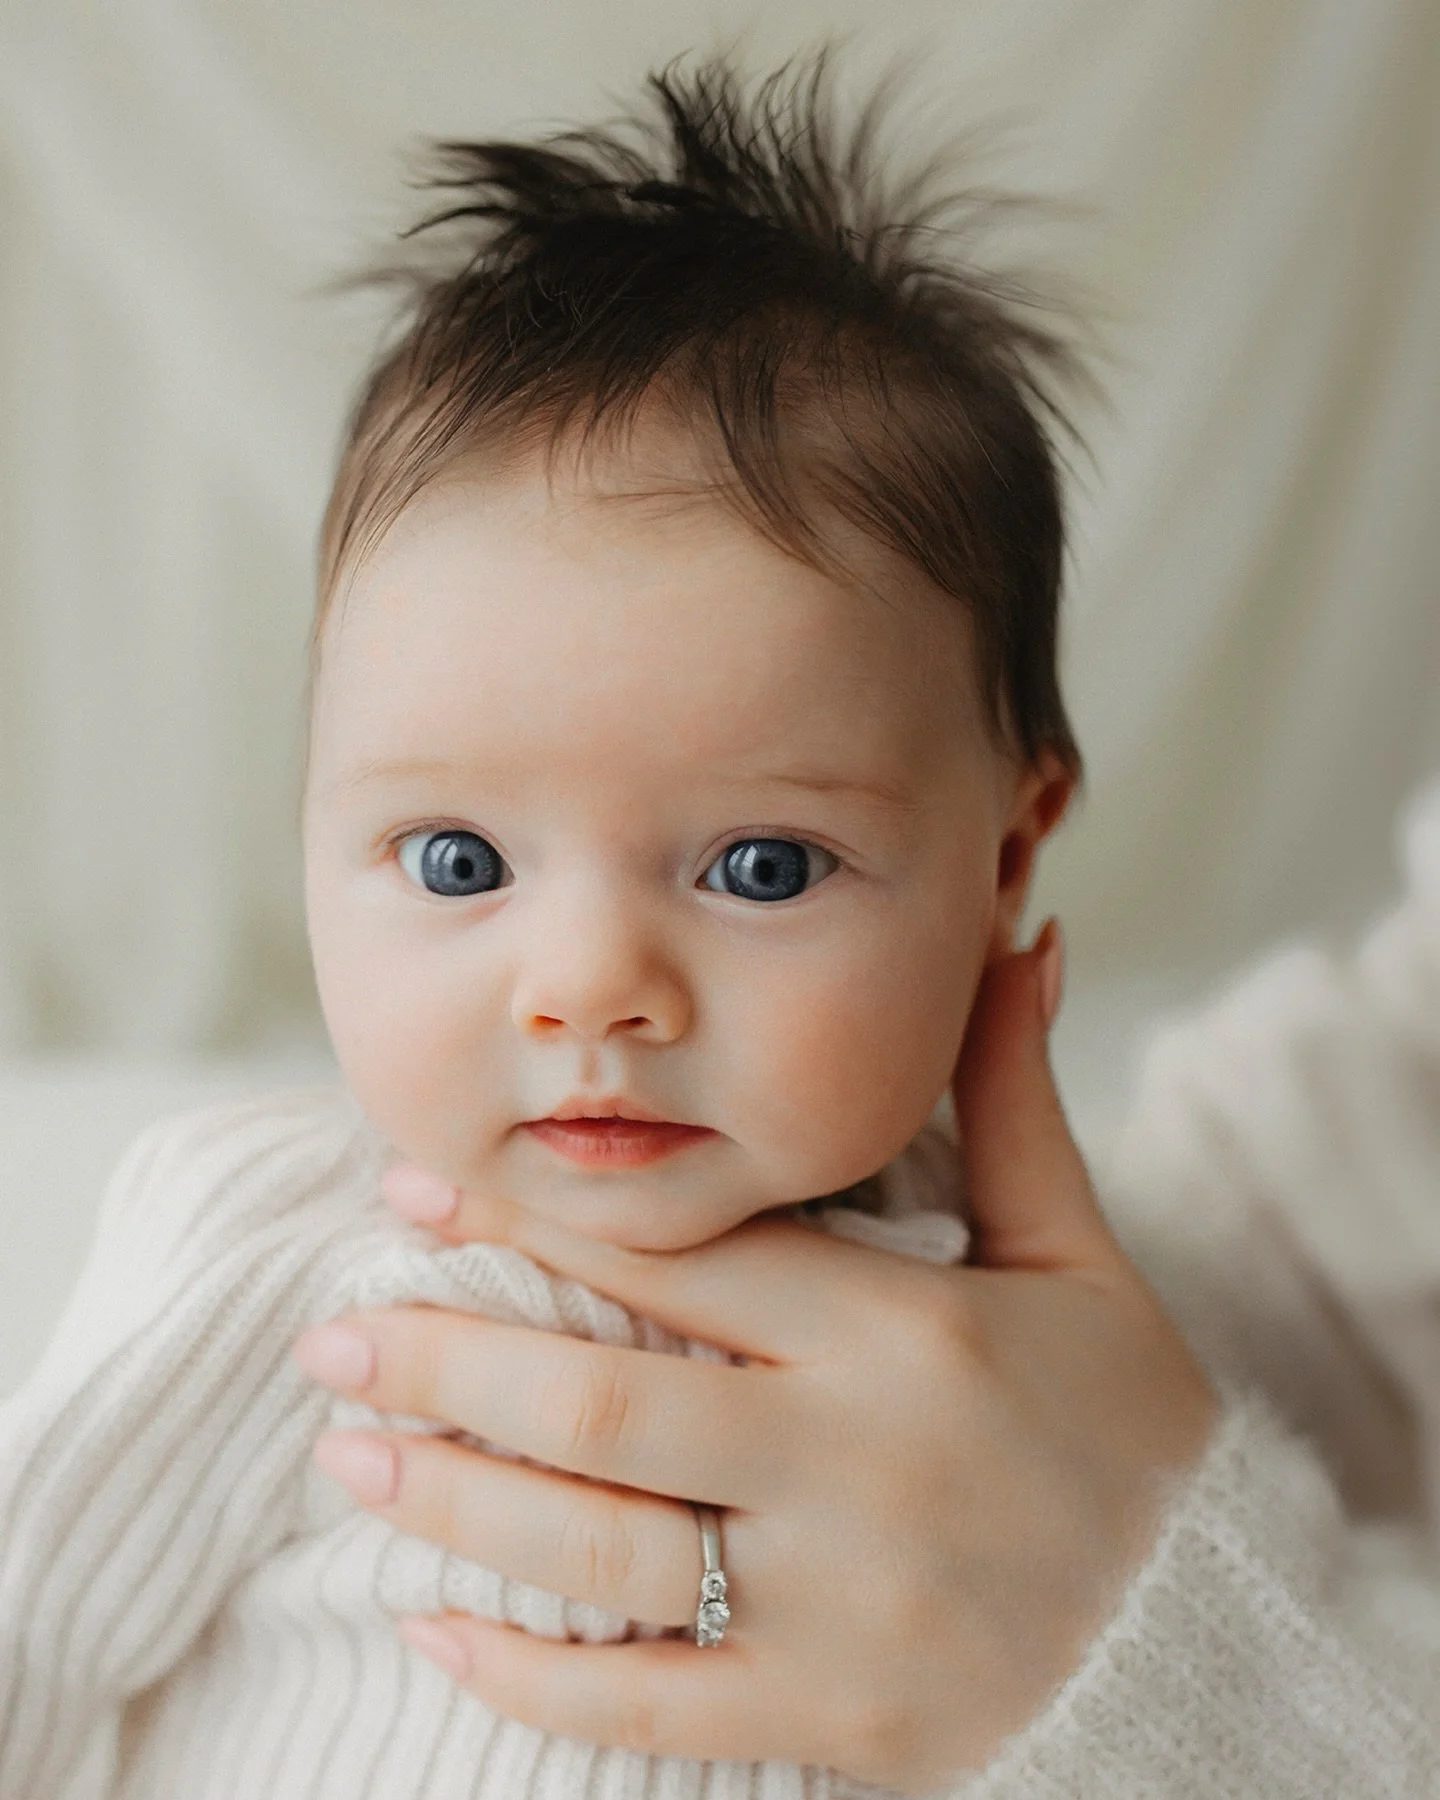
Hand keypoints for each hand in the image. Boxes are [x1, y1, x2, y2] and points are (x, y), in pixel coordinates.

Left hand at [290, 924, 1217, 1791]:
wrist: (1206, 1627)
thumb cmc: (1126, 1426)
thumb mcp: (1079, 1255)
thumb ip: (1014, 1103)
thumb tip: (1022, 938)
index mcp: (909, 1332)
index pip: (689, 1254)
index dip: (539, 1213)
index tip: (419, 1184)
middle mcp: (861, 1461)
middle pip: (611, 1400)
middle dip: (451, 1357)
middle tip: (328, 1326)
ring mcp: (842, 1603)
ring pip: (607, 1546)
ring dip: (456, 1498)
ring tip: (348, 1445)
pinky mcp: (834, 1716)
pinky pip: (650, 1702)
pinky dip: (530, 1671)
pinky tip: (433, 1625)